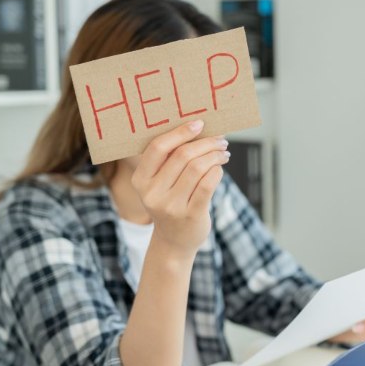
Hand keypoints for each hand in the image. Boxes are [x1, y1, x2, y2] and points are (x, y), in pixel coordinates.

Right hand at [130, 120, 229, 256]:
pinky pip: (208, 184)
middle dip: (206, 143)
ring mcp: (171, 206)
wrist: (174, 241)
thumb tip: (198, 127)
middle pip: (182, 155)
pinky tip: (220, 168)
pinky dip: (217, 171)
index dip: (180, 132)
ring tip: (223, 152)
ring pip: (198, 168)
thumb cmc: (170, 202)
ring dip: (215, 155)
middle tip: (220, 139)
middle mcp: (152, 193)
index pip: (158, 148)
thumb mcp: (160, 184)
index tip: (199, 124)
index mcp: (140, 180)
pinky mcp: (190, 215)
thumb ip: (169, 160)